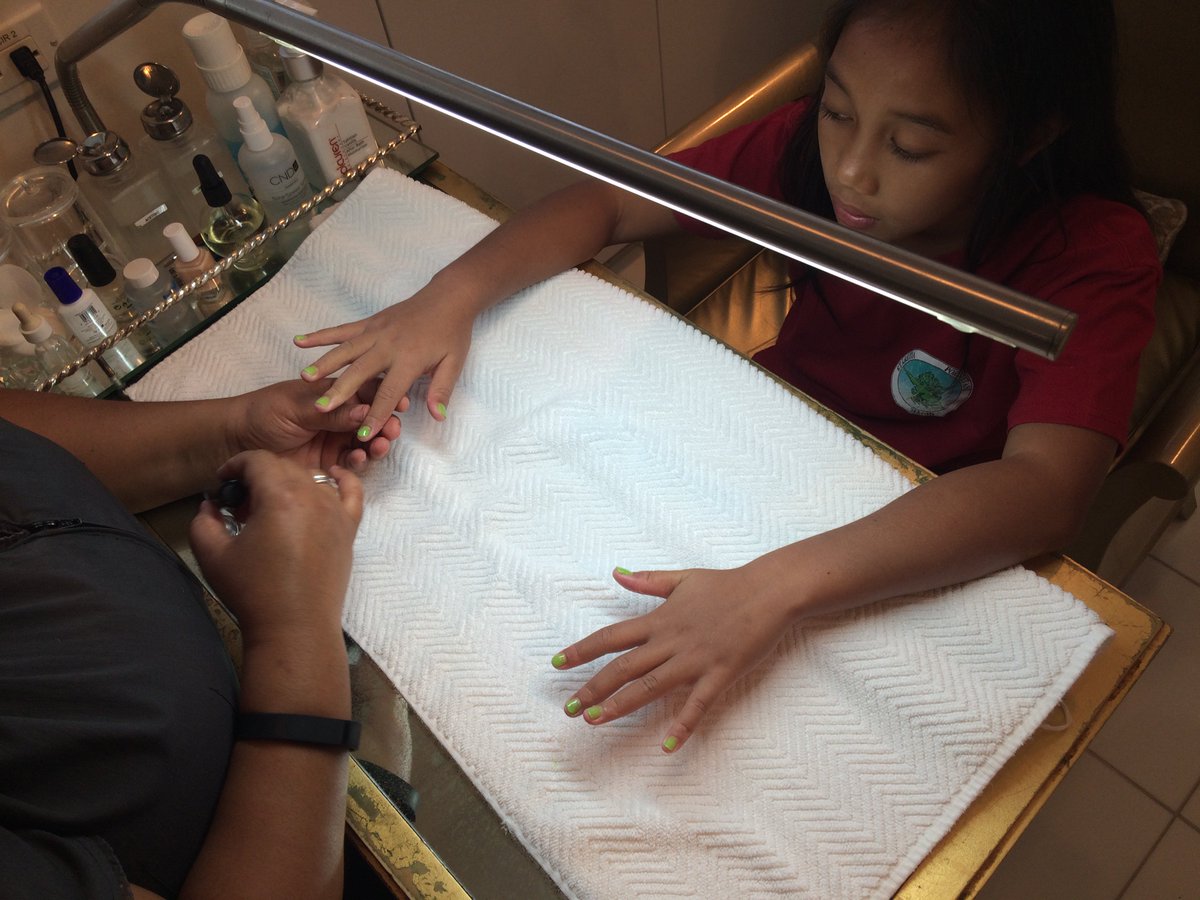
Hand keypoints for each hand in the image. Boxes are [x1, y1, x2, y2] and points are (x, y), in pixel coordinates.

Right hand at [189, 451, 362, 642]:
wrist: (295, 627)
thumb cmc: (253, 591)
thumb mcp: (213, 555)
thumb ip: (204, 521)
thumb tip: (210, 505)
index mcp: (281, 497)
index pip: (258, 460)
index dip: (235, 465)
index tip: (223, 483)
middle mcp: (314, 496)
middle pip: (284, 467)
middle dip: (259, 477)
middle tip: (241, 504)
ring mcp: (336, 512)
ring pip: (312, 478)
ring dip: (289, 482)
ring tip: (272, 507)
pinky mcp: (349, 529)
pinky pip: (352, 492)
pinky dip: (342, 479)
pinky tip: (331, 477)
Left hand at [236, 378, 401, 472]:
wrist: (236, 444)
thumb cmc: (263, 414)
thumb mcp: (296, 408)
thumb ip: (329, 412)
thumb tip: (365, 411)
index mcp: (333, 394)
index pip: (366, 391)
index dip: (384, 397)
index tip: (400, 404)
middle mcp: (338, 416)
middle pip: (372, 418)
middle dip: (385, 424)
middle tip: (391, 430)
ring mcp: (335, 439)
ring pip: (366, 441)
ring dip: (377, 443)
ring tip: (379, 446)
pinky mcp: (329, 462)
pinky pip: (352, 463)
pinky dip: (360, 462)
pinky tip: (360, 459)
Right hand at [294, 282, 476, 439]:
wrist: (448, 298)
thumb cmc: (452, 334)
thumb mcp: (454, 363)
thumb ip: (442, 390)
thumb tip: (437, 416)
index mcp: (409, 360)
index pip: (390, 393)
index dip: (377, 415)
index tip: (363, 435)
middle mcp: (388, 346)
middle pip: (360, 372)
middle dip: (341, 392)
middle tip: (321, 410)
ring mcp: (376, 332)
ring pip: (345, 350)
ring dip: (324, 364)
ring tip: (304, 379)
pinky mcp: (369, 322)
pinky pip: (342, 330)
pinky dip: (320, 335)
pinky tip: (299, 341)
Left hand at [552, 565, 795, 752]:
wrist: (768, 591)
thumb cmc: (726, 584)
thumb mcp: (682, 578)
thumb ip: (648, 580)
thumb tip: (617, 573)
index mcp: (660, 619)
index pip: (611, 637)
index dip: (582, 650)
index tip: (557, 663)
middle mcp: (671, 641)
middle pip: (623, 667)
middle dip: (593, 688)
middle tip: (569, 708)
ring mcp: (695, 659)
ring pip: (650, 687)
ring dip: (621, 705)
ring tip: (595, 721)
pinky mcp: (720, 674)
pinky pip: (698, 704)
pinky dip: (683, 726)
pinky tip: (668, 747)